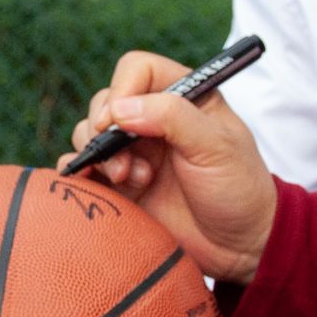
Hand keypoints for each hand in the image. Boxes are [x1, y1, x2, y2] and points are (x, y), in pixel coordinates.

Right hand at [64, 50, 276, 284]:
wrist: (238, 246)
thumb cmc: (239, 191)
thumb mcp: (216, 147)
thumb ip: (173, 117)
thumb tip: (120, 109)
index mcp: (183, 97)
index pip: (138, 70)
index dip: (122, 89)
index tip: (117, 121)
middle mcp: (154, 119)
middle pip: (106, 101)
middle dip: (106, 130)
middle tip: (126, 162)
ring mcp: (134, 151)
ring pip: (89, 133)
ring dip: (100, 155)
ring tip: (131, 180)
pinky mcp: (120, 183)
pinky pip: (82, 167)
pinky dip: (78, 172)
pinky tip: (95, 186)